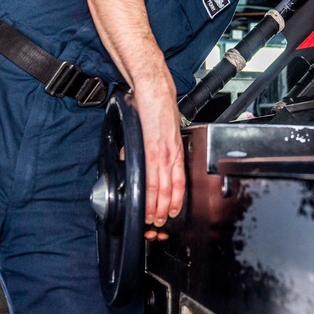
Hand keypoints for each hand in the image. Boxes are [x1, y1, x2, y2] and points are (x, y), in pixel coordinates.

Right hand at [133, 78, 185, 240]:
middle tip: (160, 224)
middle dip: (167, 210)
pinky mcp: (154, 150)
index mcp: (176, 150)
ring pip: (164, 188)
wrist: (154, 89)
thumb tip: (133, 159)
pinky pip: (154, 178)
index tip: (172, 212)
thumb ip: (150, 147)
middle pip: (173, 189)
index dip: (177, 200)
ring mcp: (165, 153)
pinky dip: (151, 195)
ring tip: (153, 220)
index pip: (180, 181)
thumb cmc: (155, 105)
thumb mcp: (157, 130)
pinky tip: (148, 205)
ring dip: (158, 207)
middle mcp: (174, 154)